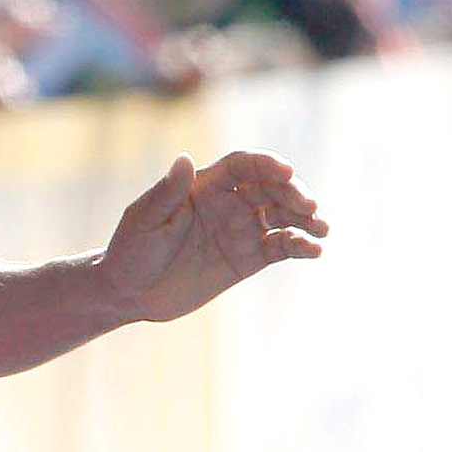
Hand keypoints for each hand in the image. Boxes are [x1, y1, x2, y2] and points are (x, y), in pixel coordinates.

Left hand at [100, 149, 327, 324]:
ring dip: (305, 218)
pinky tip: (314, 251)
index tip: (286, 172)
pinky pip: (280, 247)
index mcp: (204, 186)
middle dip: (293, 193)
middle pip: (270, 188)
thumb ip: (168, 191)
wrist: (129, 293)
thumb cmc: (130, 251)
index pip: (243, 165)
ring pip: (281, 215)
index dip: (266, 164)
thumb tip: (185, 158)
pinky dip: (299, 246)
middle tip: (310, 207)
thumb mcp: (144, 219)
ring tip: (323, 228)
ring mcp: (239, 230)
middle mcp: (227, 203)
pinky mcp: (247, 259)